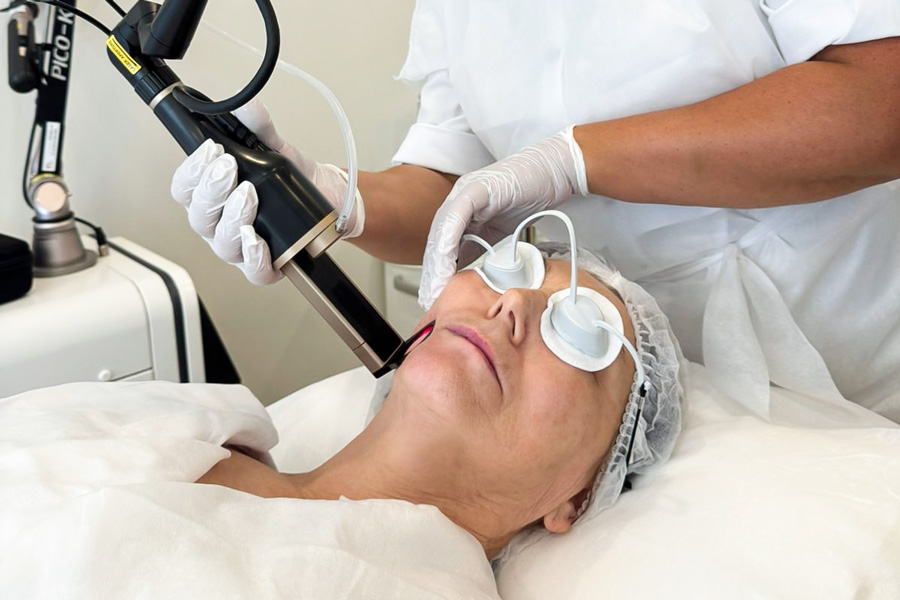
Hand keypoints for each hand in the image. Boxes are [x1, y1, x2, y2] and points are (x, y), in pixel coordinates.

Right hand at [169, 98, 363, 284]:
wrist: (326, 201)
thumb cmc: (289, 182)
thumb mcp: (275, 148)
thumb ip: (258, 126)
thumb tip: (247, 104)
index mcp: (211, 197)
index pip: (185, 188)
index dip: (192, 171)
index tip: (210, 150)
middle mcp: (219, 224)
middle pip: (199, 216)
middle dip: (212, 190)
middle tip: (229, 167)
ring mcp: (239, 248)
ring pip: (222, 242)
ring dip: (232, 217)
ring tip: (249, 195)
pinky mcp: (265, 266)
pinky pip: (252, 270)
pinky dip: (253, 256)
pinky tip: (256, 237)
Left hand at [418, 126, 587, 307]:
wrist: (556, 171)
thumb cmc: (532, 196)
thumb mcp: (501, 230)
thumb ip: (482, 245)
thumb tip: (467, 271)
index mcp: (462, 209)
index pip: (442, 244)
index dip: (436, 270)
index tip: (434, 294)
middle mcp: (458, 199)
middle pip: (437, 240)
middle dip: (431, 272)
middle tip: (430, 297)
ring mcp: (465, 191)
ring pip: (441, 231)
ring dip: (437, 263)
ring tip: (436, 287)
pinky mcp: (477, 188)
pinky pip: (456, 218)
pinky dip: (449, 242)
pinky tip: (447, 263)